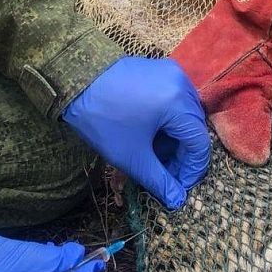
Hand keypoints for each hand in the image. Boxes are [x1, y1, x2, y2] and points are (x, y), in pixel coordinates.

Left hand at [64, 57, 209, 209]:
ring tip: (153, 157)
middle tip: (164, 176)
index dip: (191, 171)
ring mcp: (171, 74)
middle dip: (181, 157)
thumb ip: (159, 180)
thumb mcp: (132, 156)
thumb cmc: (102, 119)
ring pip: (184, 117)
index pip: (199, 144)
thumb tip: (177, 201)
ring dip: (173, 141)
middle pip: (193, 129)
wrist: (72, 82)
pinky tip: (150, 136)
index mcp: (178, 102)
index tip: (177, 188)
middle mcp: (182, 83)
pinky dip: (167, 122)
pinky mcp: (160, 70)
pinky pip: (174, 102)